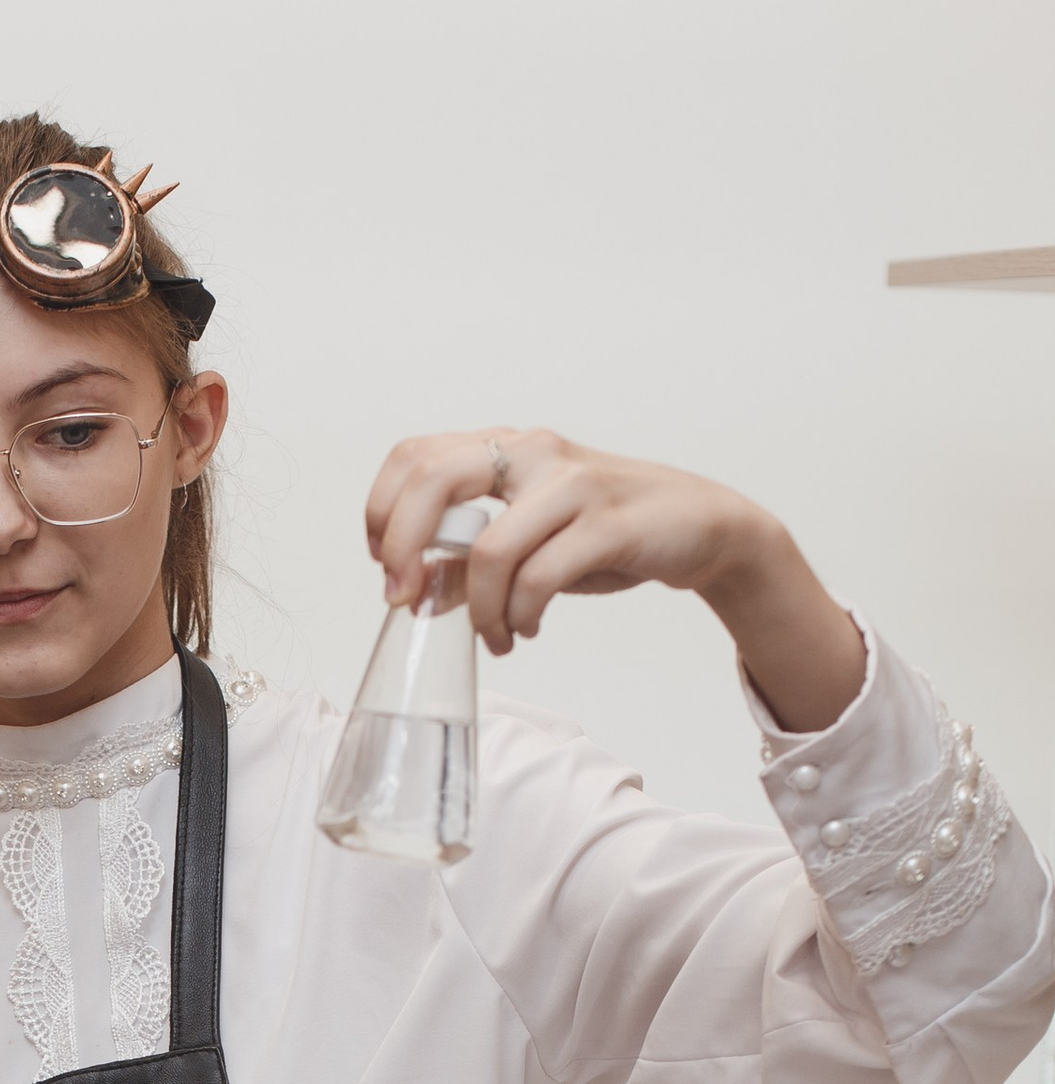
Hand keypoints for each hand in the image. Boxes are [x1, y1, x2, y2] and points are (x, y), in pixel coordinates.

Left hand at [363, 427, 863, 729]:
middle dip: (404, 549)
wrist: (699, 525)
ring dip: (479, 610)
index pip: (414, 456)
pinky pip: (539, 578)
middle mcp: (533, 452)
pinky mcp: (607, 523)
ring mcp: (571, 484)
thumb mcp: (529, 539)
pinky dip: (520, 616)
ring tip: (496, 636)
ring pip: (489, 549)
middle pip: (433, 480)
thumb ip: (471, 558)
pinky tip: (525, 629)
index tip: (386, 564)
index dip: (384, 511)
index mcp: (505, 447)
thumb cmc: (606, 530)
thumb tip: (417, 592)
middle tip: (408, 601)